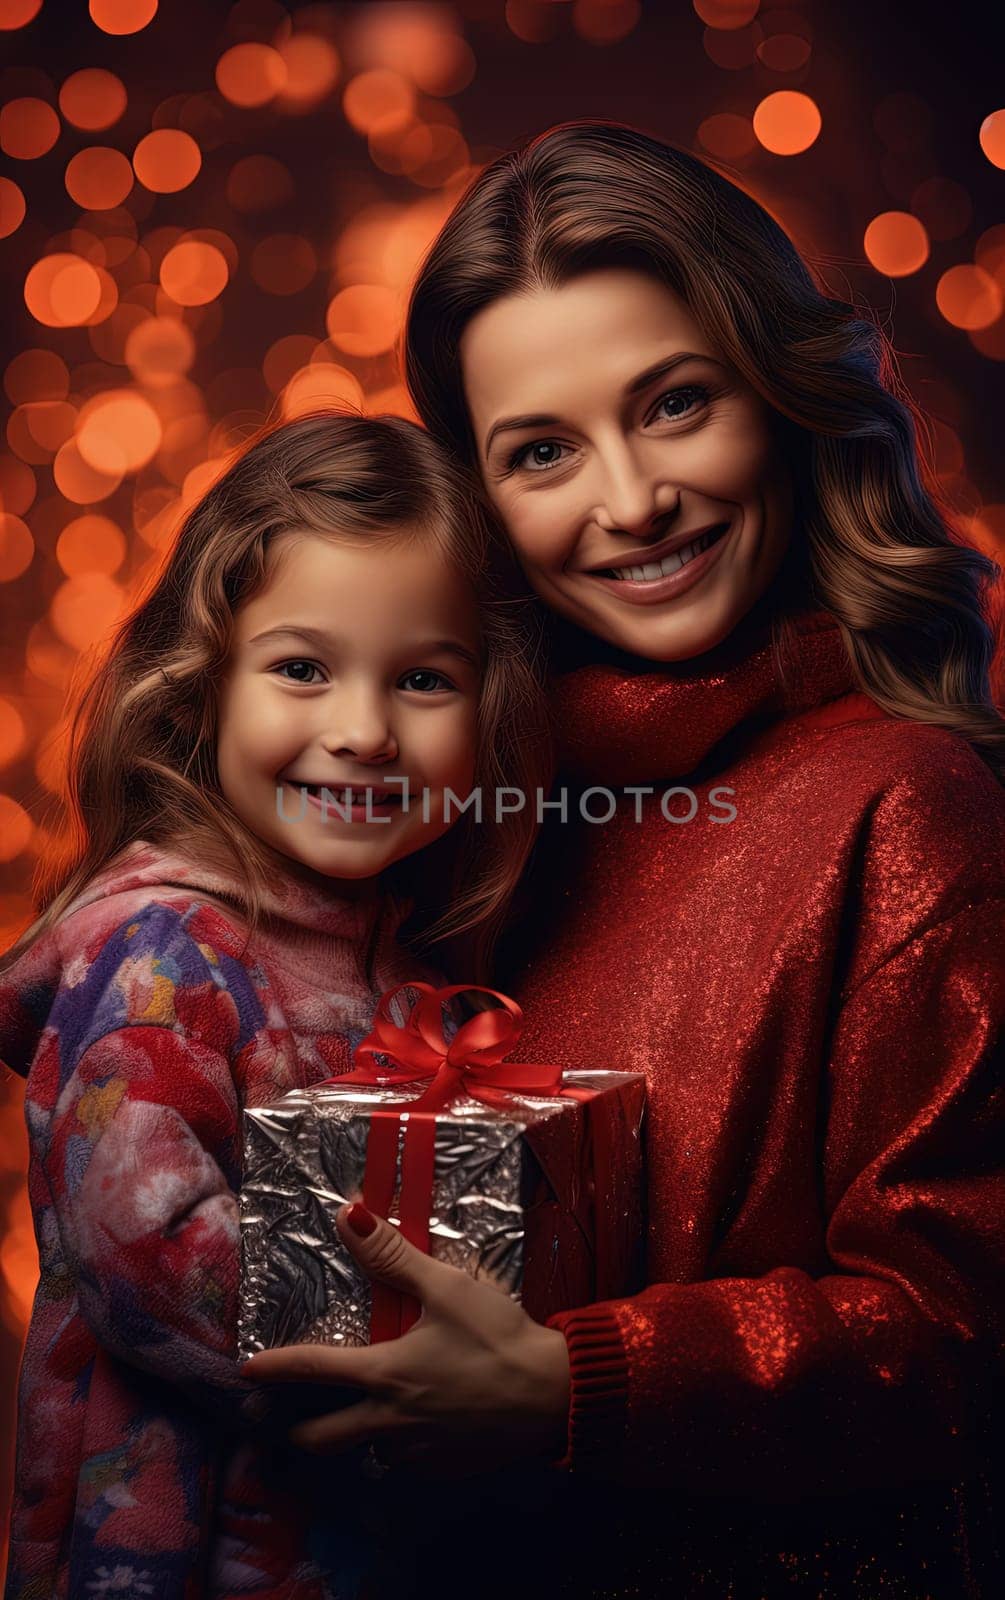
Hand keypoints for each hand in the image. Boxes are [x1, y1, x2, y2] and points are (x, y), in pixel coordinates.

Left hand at [239, 1202, 570, 1475]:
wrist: (553, 1395)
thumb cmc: (498, 1337)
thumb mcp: (446, 1287)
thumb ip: (393, 1255)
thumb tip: (347, 1216)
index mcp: (384, 1375)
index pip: (312, 1371)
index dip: (274, 1369)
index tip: (246, 1372)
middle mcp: (390, 1421)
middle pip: (321, 1439)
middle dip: (293, 1431)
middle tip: (275, 1422)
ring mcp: (417, 1451)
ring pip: (365, 1452)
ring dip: (351, 1439)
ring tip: (346, 1422)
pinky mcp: (445, 1467)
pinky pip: (404, 1460)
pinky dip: (395, 1446)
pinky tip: (408, 1429)